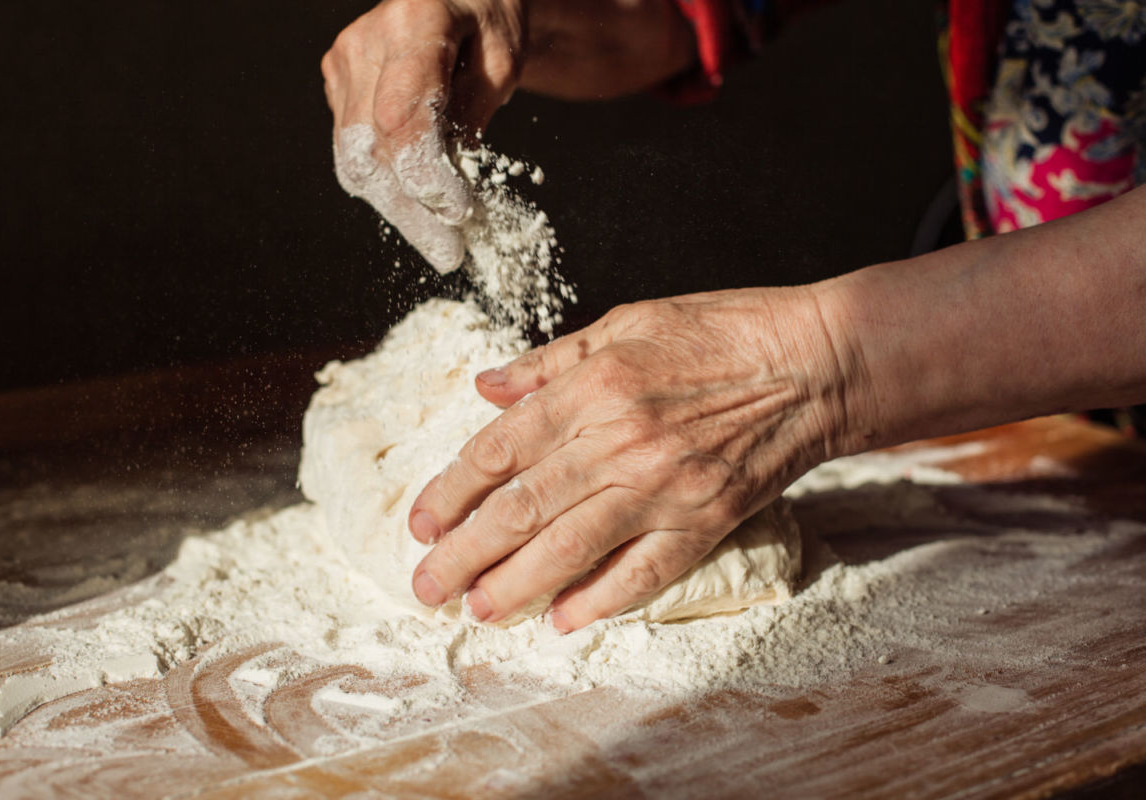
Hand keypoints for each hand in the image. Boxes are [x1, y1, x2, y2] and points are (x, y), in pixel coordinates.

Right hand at [322, 0, 526, 272]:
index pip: (401, 119)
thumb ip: (473, 117)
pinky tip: (419, 205)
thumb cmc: (490, 19)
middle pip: (370, 152)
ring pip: (355, 162)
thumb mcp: (504, 61)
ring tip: (438, 241)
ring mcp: (343, 64)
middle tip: (449, 252)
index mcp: (412, 23)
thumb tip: (446, 186)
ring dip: (398, 210)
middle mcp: (364, 44)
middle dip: (411, 212)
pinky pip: (354, 152)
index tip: (459, 212)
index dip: (426, 177)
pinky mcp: (339, 85)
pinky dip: (387, 187)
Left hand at [405, 288, 854, 630]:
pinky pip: (644, 572)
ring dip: (515, 586)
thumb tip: (486, 386)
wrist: (816, 362)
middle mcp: (620, 442)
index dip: (452, 491)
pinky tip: (562, 620)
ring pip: (570, 549)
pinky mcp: (705, 521)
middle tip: (427, 587)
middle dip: (465, 555)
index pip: (499, 450)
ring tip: (477, 610)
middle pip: (522, 509)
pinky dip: (601, 600)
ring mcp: (664, 488)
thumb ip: (550, 361)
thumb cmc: (722, 332)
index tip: (423, 523)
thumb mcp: (626, 323)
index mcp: (593, 387)